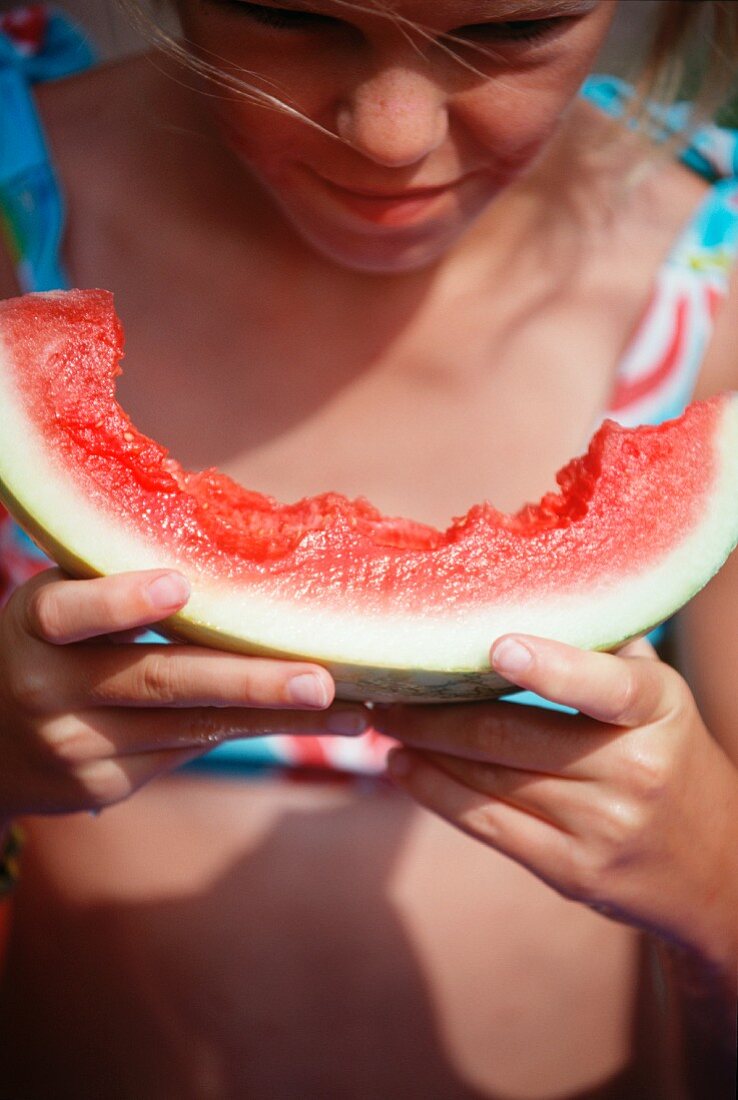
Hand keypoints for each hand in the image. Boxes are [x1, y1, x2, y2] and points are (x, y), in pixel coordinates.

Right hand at [0, 568, 367, 817]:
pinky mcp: (107, 784)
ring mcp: (79, 746)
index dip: (121, 601)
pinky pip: (189, 750)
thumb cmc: (49, 644)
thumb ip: (117, 579)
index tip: (179, 587)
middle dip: (249, 681)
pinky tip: (309, 724)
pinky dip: (251, 733)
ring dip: (276, 718)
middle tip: (321, 680)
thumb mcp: (59, 604)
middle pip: (159, 680)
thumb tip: (240, 542)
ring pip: (190, 727)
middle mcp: (50, 688)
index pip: (70, 611)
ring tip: (351, 711)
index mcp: (35, 625)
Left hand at [375, 635, 737, 975]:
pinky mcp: (571, 871)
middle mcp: (634, 770)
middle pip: (511, 736)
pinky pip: (486, 825)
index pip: (607, 686)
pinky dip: (435, 793)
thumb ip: (607, 653)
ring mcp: (602, 827)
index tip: (497, 646)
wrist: (718, 869)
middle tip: (388, 687)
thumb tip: (531, 594)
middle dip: (436, 712)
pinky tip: (404, 768)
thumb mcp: (661, 700)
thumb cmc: (671, 757)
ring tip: (385, 722)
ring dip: (424, 748)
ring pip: (488, 780)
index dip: (551, 668)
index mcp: (659, 710)